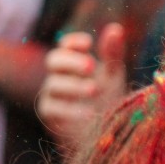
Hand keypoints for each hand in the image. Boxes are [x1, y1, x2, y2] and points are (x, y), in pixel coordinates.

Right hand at [37, 23, 127, 151]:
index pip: (65, 45)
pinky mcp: (49, 116)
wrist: (104, 136)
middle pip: (53, 60)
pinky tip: (88, 113)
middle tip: (91, 66)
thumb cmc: (108, 101)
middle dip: (71, 62)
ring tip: (94, 90)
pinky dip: (70, 109)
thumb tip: (115, 27)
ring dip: (74, 85)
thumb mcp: (113, 76)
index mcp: (73, 64)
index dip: (72, 42)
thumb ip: (112, 53)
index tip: (88, 43)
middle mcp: (59, 76)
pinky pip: (52, 108)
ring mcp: (51, 95)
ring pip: (53, 84)